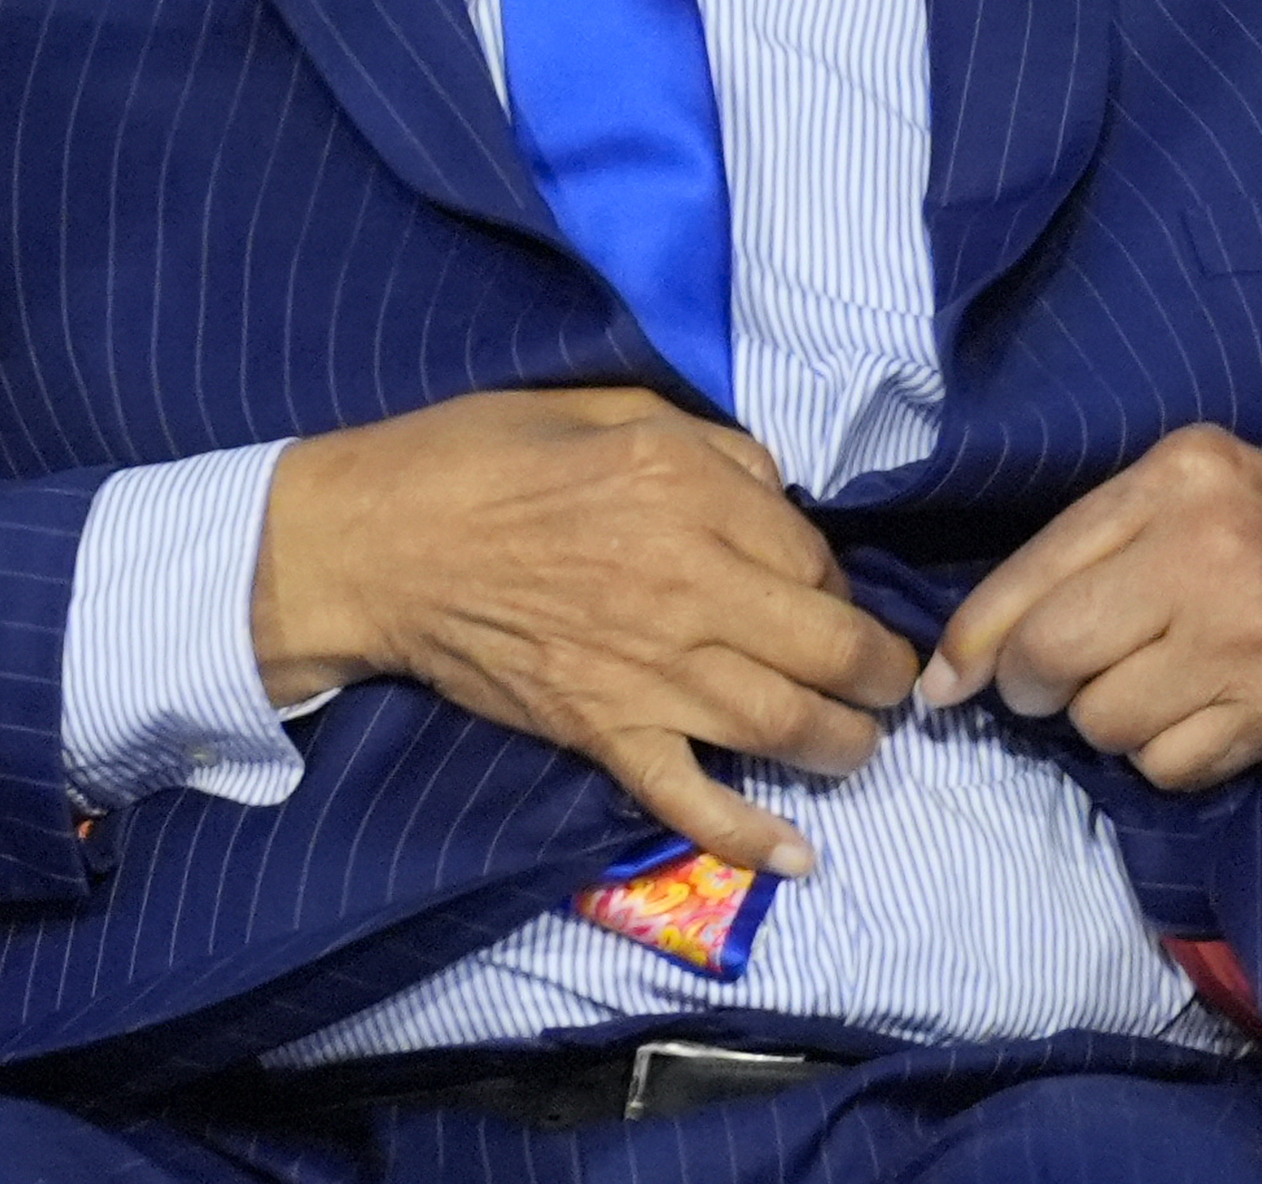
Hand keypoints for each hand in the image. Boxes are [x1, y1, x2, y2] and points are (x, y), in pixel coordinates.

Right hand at [250, 388, 919, 878]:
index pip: (810, 553)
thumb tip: (775, 491)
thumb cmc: (474, 457)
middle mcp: (686, 583)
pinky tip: (798, 854)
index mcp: (686, 489)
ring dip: (845, 745)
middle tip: (888, 680)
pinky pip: (688, 797)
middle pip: (827, 645)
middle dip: (879, 672)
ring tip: (858, 745)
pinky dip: (748, 835)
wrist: (372, 544)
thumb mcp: (599, 407)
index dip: (831, 577)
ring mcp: (646, 668)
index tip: (820, 588)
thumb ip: (703, 443)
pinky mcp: (601, 730)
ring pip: (784, 725)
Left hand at [921, 429, 1261, 793]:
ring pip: (1105, 721)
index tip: (946, 682)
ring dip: (1104, 722)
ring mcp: (1246, 635)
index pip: (1033, 574)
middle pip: (1053, 655)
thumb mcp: (1190, 486)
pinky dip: (1164, 756)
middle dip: (1030, 686)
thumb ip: (1090, 547)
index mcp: (1171, 479)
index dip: (973, 642)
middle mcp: (1204, 550)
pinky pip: (1168, 765)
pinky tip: (1198, 715)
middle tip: (1048, 687)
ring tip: (1148, 687)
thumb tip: (973, 653)